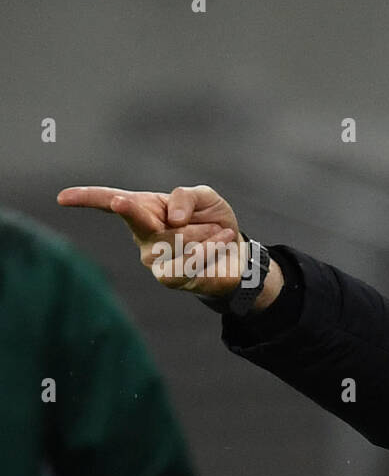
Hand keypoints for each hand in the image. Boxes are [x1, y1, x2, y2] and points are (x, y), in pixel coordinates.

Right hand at [56, 184, 244, 297]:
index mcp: (144, 208)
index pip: (109, 201)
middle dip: (133, 210)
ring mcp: (153, 259)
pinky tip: (220, 242)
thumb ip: (185, 196)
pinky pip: (186, 261)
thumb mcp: (205, 197)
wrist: (237, 254)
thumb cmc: (213, 222)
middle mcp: (142, 235)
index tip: (62, 198)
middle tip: (140, 207)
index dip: (87, 198)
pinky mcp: (169, 278)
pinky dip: (208, 248)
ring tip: (216, 232)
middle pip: (134, 218)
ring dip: (201, 231)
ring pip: (172, 238)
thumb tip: (171, 217)